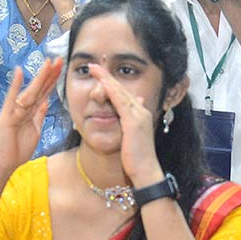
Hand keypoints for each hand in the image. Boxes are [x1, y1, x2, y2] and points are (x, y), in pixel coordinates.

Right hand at [0, 61, 61, 172]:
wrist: (3, 164)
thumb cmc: (16, 150)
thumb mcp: (35, 131)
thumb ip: (39, 116)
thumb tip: (45, 102)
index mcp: (31, 112)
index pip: (44, 92)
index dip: (52, 80)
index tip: (60, 67)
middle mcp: (23, 108)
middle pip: (39, 88)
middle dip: (50, 74)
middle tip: (60, 59)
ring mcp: (14, 111)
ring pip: (31, 91)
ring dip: (40, 77)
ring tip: (48, 63)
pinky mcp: (7, 116)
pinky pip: (12, 99)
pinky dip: (15, 85)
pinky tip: (19, 72)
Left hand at [89, 64, 161, 185]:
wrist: (146, 173)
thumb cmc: (136, 160)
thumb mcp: (131, 138)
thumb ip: (127, 124)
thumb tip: (125, 112)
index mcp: (140, 114)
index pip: (124, 94)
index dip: (111, 83)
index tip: (100, 74)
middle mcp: (141, 111)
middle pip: (122, 89)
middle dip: (107, 76)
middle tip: (95, 66)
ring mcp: (139, 115)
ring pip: (121, 92)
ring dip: (107, 79)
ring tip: (95, 70)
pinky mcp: (134, 122)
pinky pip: (121, 102)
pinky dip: (112, 91)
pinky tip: (103, 84)